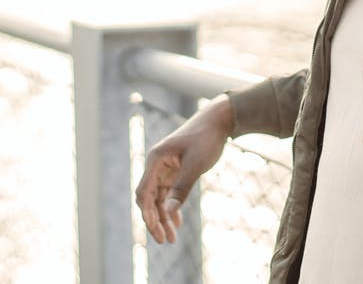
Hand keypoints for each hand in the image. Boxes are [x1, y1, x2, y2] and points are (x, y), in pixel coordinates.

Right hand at [135, 95, 233, 242]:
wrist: (218, 121)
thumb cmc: (206, 139)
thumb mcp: (196, 164)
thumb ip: (182, 187)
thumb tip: (169, 211)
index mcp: (155, 160)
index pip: (144, 192)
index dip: (147, 213)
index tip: (155, 230)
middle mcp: (156, 165)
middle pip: (148, 199)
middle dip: (154, 220)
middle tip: (163, 240)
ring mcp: (164, 169)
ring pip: (159, 199)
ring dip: (163, 218)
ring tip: (171, 239)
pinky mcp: (174, 172)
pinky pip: (168, 194)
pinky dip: (171, 209)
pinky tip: (177, 224)